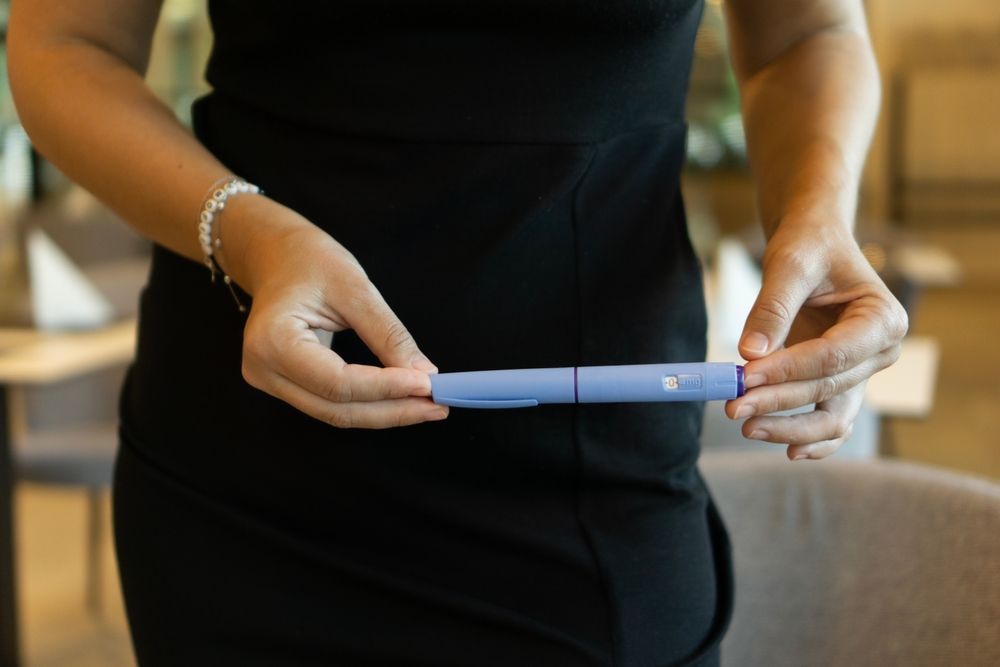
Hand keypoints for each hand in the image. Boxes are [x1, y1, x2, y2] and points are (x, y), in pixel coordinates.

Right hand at [219, 195, 448, 428]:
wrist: (275, 255)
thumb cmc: (309, 259)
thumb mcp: (354, 287)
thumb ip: (388, 334)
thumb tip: (424, 374)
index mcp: (272, 341)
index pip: (338, 382)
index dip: (386, 388)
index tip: (429, 385)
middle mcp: (263, 370)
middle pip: (336, 407)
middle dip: (392, 410)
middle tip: (438, 405)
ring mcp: (270, 381)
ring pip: (335, 413)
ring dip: (385, 413)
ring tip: (428, 406)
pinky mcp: (285, 384)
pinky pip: (331, 403)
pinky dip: (369, 404)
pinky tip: (402, 400)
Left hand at [724, 218, 907, 459]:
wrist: (814, 246)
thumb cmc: (809, 247)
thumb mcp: (789, 265)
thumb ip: (772, 308)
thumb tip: (750, 353)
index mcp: (882, 319)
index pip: (832, 356)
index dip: (788, 370)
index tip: (745, 376)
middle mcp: (880, 353)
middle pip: (827, 388)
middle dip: (778, 400)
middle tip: (732, 405)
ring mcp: (862, 374)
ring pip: (832, 417)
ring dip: (790, 427)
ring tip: (745, 424)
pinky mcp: (840, 385)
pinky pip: (830, 422)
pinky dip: (810, 439)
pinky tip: (784, 448)